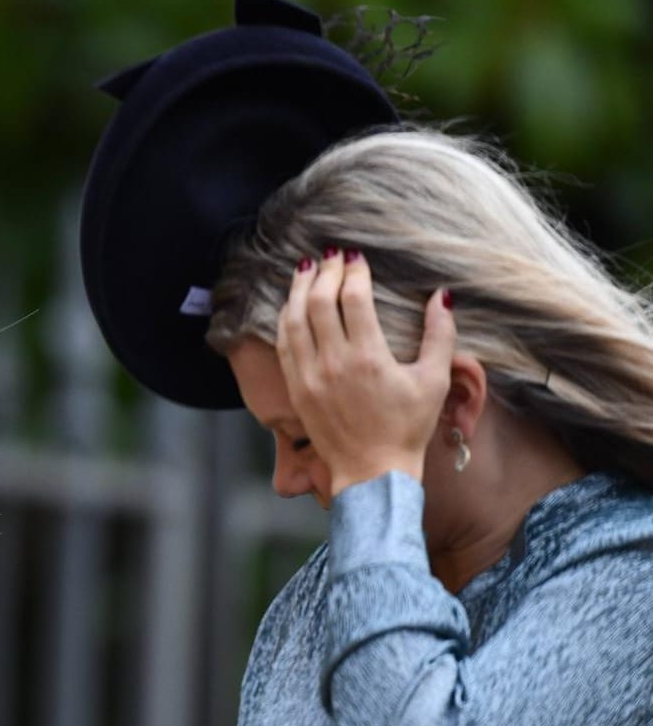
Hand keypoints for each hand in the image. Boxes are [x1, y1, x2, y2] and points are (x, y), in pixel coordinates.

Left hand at [276, 248, 454, 495]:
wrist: (372, 471)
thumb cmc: (408, 427)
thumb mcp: (435, 380)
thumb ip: (440, 335)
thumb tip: (442, 296)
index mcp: (368, 358)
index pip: (353, 299)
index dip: (353, 271)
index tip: (356, 256)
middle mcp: (333, 364)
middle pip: (319, 302)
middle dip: (324, 272)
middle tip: (331, 254)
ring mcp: (309, 377)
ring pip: (294, 320)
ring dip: (299, 290)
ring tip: (307, 268)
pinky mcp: (296, 389)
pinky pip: (284, 345)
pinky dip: (286, 318)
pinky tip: (292, 304)